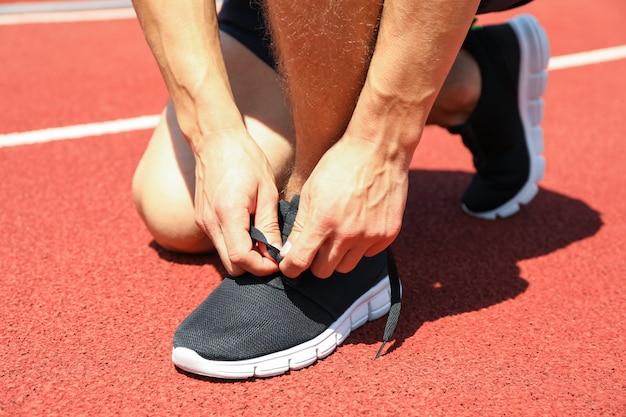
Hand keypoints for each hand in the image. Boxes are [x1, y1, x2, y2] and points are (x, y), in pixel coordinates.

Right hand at [193, 131, 281, 275]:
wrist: (215, 139)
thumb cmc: (246, 160)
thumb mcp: (267, 190)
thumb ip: (269, 225)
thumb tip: (276, 254)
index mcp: (228, 214)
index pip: (241, 259)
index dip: (262, 267)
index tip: (278, 261)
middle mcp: (210, 222)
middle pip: (230, 266)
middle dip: (253, 267)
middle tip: (273, 254)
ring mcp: (203, 222)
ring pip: (224, 257)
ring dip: (245, 255)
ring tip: (264, 239)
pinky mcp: (202, 219)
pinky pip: (220, 243)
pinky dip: (236, 244)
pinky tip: (251, 229)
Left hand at [279, 136, 408, 277]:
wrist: (379, 149)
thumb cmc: (339, 164)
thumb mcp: (311, 190)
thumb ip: (300, 224)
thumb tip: (289, 251)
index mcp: (322, 221)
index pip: (300, 262)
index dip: (290, 268)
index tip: (290, 265)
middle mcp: (347, 233)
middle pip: (323, 271)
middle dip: (314, 262)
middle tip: (315, 247)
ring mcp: (370, 236)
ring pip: (346, 267)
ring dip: (338, 257)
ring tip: (338, 235)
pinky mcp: (388, 234)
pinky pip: (368, 254)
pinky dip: (360, 247)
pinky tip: (359, 226)